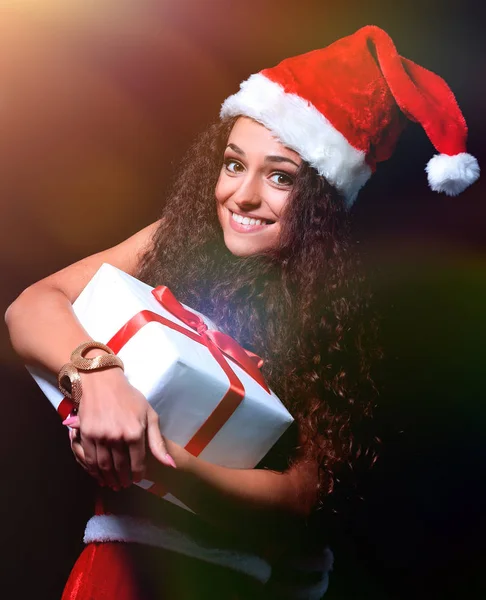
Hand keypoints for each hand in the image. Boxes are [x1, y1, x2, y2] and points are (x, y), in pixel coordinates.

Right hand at [64, 368, 174, 489]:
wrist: (103, 382)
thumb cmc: (130, 398)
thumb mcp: (149, 415)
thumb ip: (157, 442)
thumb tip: (170, 464)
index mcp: (135, 433)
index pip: (137, 464)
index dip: (137, 475)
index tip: (137, 479)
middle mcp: (117, 437)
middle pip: (120, 468)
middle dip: (122, 480)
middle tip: (124, 485)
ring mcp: (100, 436)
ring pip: (104, 467)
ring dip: (108, 479)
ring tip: (112, 484)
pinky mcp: (85, 435)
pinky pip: (89, 459)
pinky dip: (93, 471)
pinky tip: (98, 474)